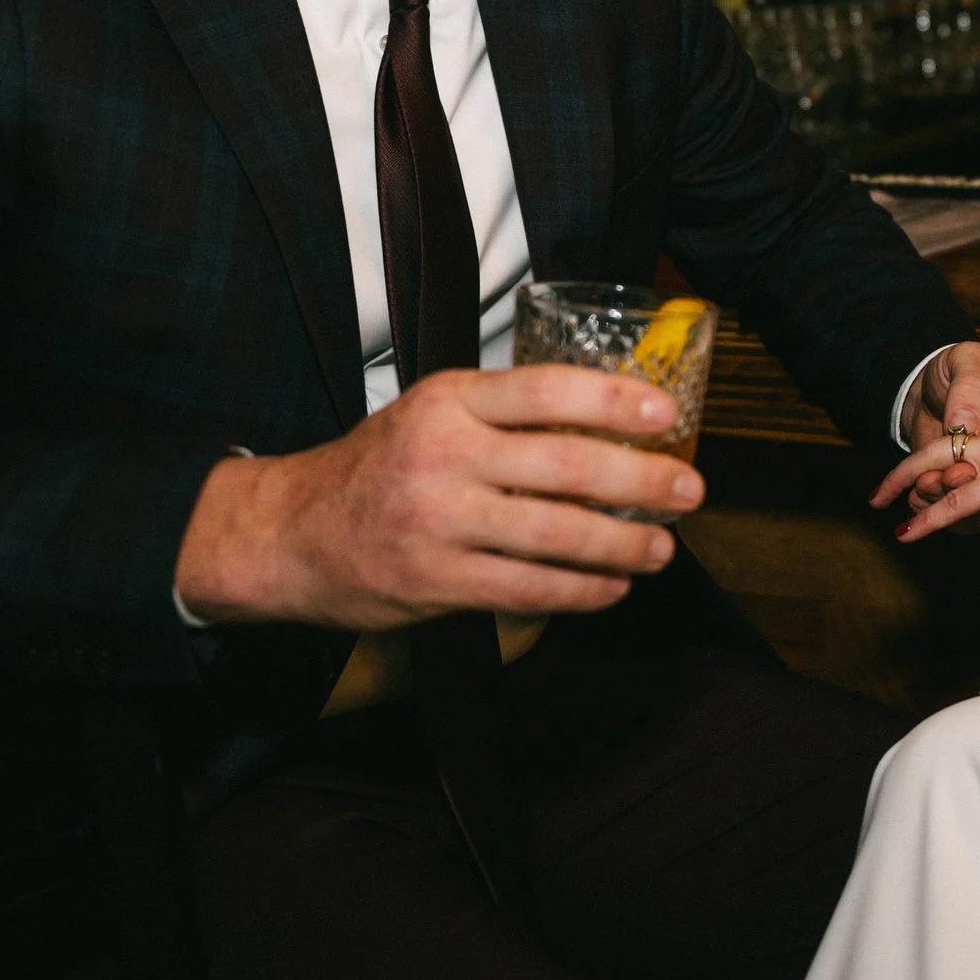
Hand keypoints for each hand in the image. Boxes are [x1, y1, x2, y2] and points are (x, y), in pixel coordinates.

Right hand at [173, 365, 703, 630]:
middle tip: (689, 489)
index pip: (546, 389)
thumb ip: (506, 413)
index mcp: (448, 400)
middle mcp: (444, 454)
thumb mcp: (433, 413)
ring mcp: (438, 521)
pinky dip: (580, 591)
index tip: (665, 411)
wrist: (290, 534)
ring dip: (623, 544)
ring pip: (556, 534)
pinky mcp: (435, 581)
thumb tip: (610, 418)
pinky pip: (527, 589)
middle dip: (642, 480)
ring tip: (661, 548)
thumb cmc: (380, 467)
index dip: (614, 399)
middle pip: (567, 465)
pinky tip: (611, 587)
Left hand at [877, 340, 979, 540]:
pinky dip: (933, 515)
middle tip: (924, 482)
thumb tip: (966, 424)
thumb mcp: (969, 360)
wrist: (929, 390)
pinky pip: (965, 524)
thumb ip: (970, 385)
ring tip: (915, 487)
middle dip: (959, 491)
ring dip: (940, 506)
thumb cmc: (958, 370)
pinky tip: (913, 498)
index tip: (959, 467)